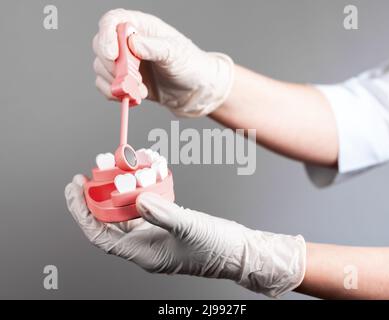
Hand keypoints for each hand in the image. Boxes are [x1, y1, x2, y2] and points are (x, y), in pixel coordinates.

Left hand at [65, 174, 305, 297]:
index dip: (83, 211)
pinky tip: (147, 168)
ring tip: (121, 162)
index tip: (75, 187)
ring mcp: (155, 233)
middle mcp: (144, 244)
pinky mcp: (166, 222)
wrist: (239, 251)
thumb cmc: (217, 249)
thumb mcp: (190, 229)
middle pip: (111, 217)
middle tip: (98, 166)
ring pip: (129, 207)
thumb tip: (138, 199)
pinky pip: (148, 202)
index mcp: (143, 253)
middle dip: (102, 191)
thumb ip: (164, 214)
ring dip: (124, 184)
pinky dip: (145, 185)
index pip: (100, 234)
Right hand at [93, 9, 233, 117]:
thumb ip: (154, 47)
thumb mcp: (176, 53)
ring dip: (117, 83)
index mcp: (141, 27)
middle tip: (131, 80)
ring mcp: (126, 63)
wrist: (197, 92)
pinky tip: (135, 97)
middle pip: (101, 46)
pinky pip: (106, 86)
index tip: (112, 56)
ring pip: (101, 68)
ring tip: (140, 90)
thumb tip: (132, 43)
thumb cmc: (191, 66)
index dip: (106, 37)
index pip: (112, 21)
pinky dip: (116, 94)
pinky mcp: (126, 81)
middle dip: (112, 66)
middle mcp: (129, 42)